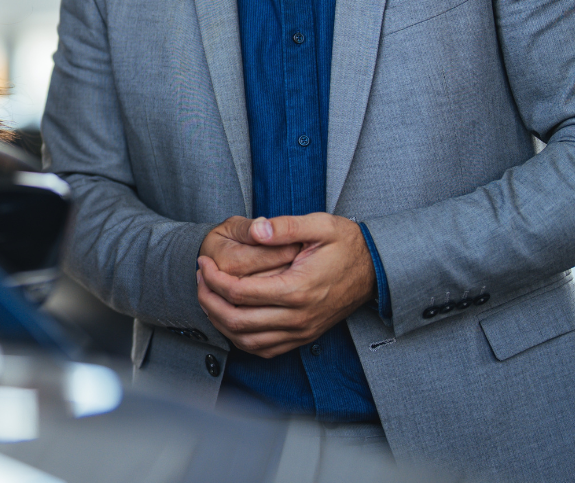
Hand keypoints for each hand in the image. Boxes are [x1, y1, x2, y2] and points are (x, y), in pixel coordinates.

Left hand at [196, 213, 373, 358]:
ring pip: (247, 341)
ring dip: (220, 322)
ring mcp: (301, 331)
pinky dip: (240, 338)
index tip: (202, 262)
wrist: (375, 270)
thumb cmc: (347, 245)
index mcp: (298, 289)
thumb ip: (285, 226)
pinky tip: (229, 319)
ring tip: (207, 297)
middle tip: (198, 280)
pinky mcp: (303, 337)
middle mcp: (298, 317)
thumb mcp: (320, 225)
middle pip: (237, 320)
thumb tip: (256, 229)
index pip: (240, 292)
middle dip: (208, 300)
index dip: (213, 278)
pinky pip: (264, 349)